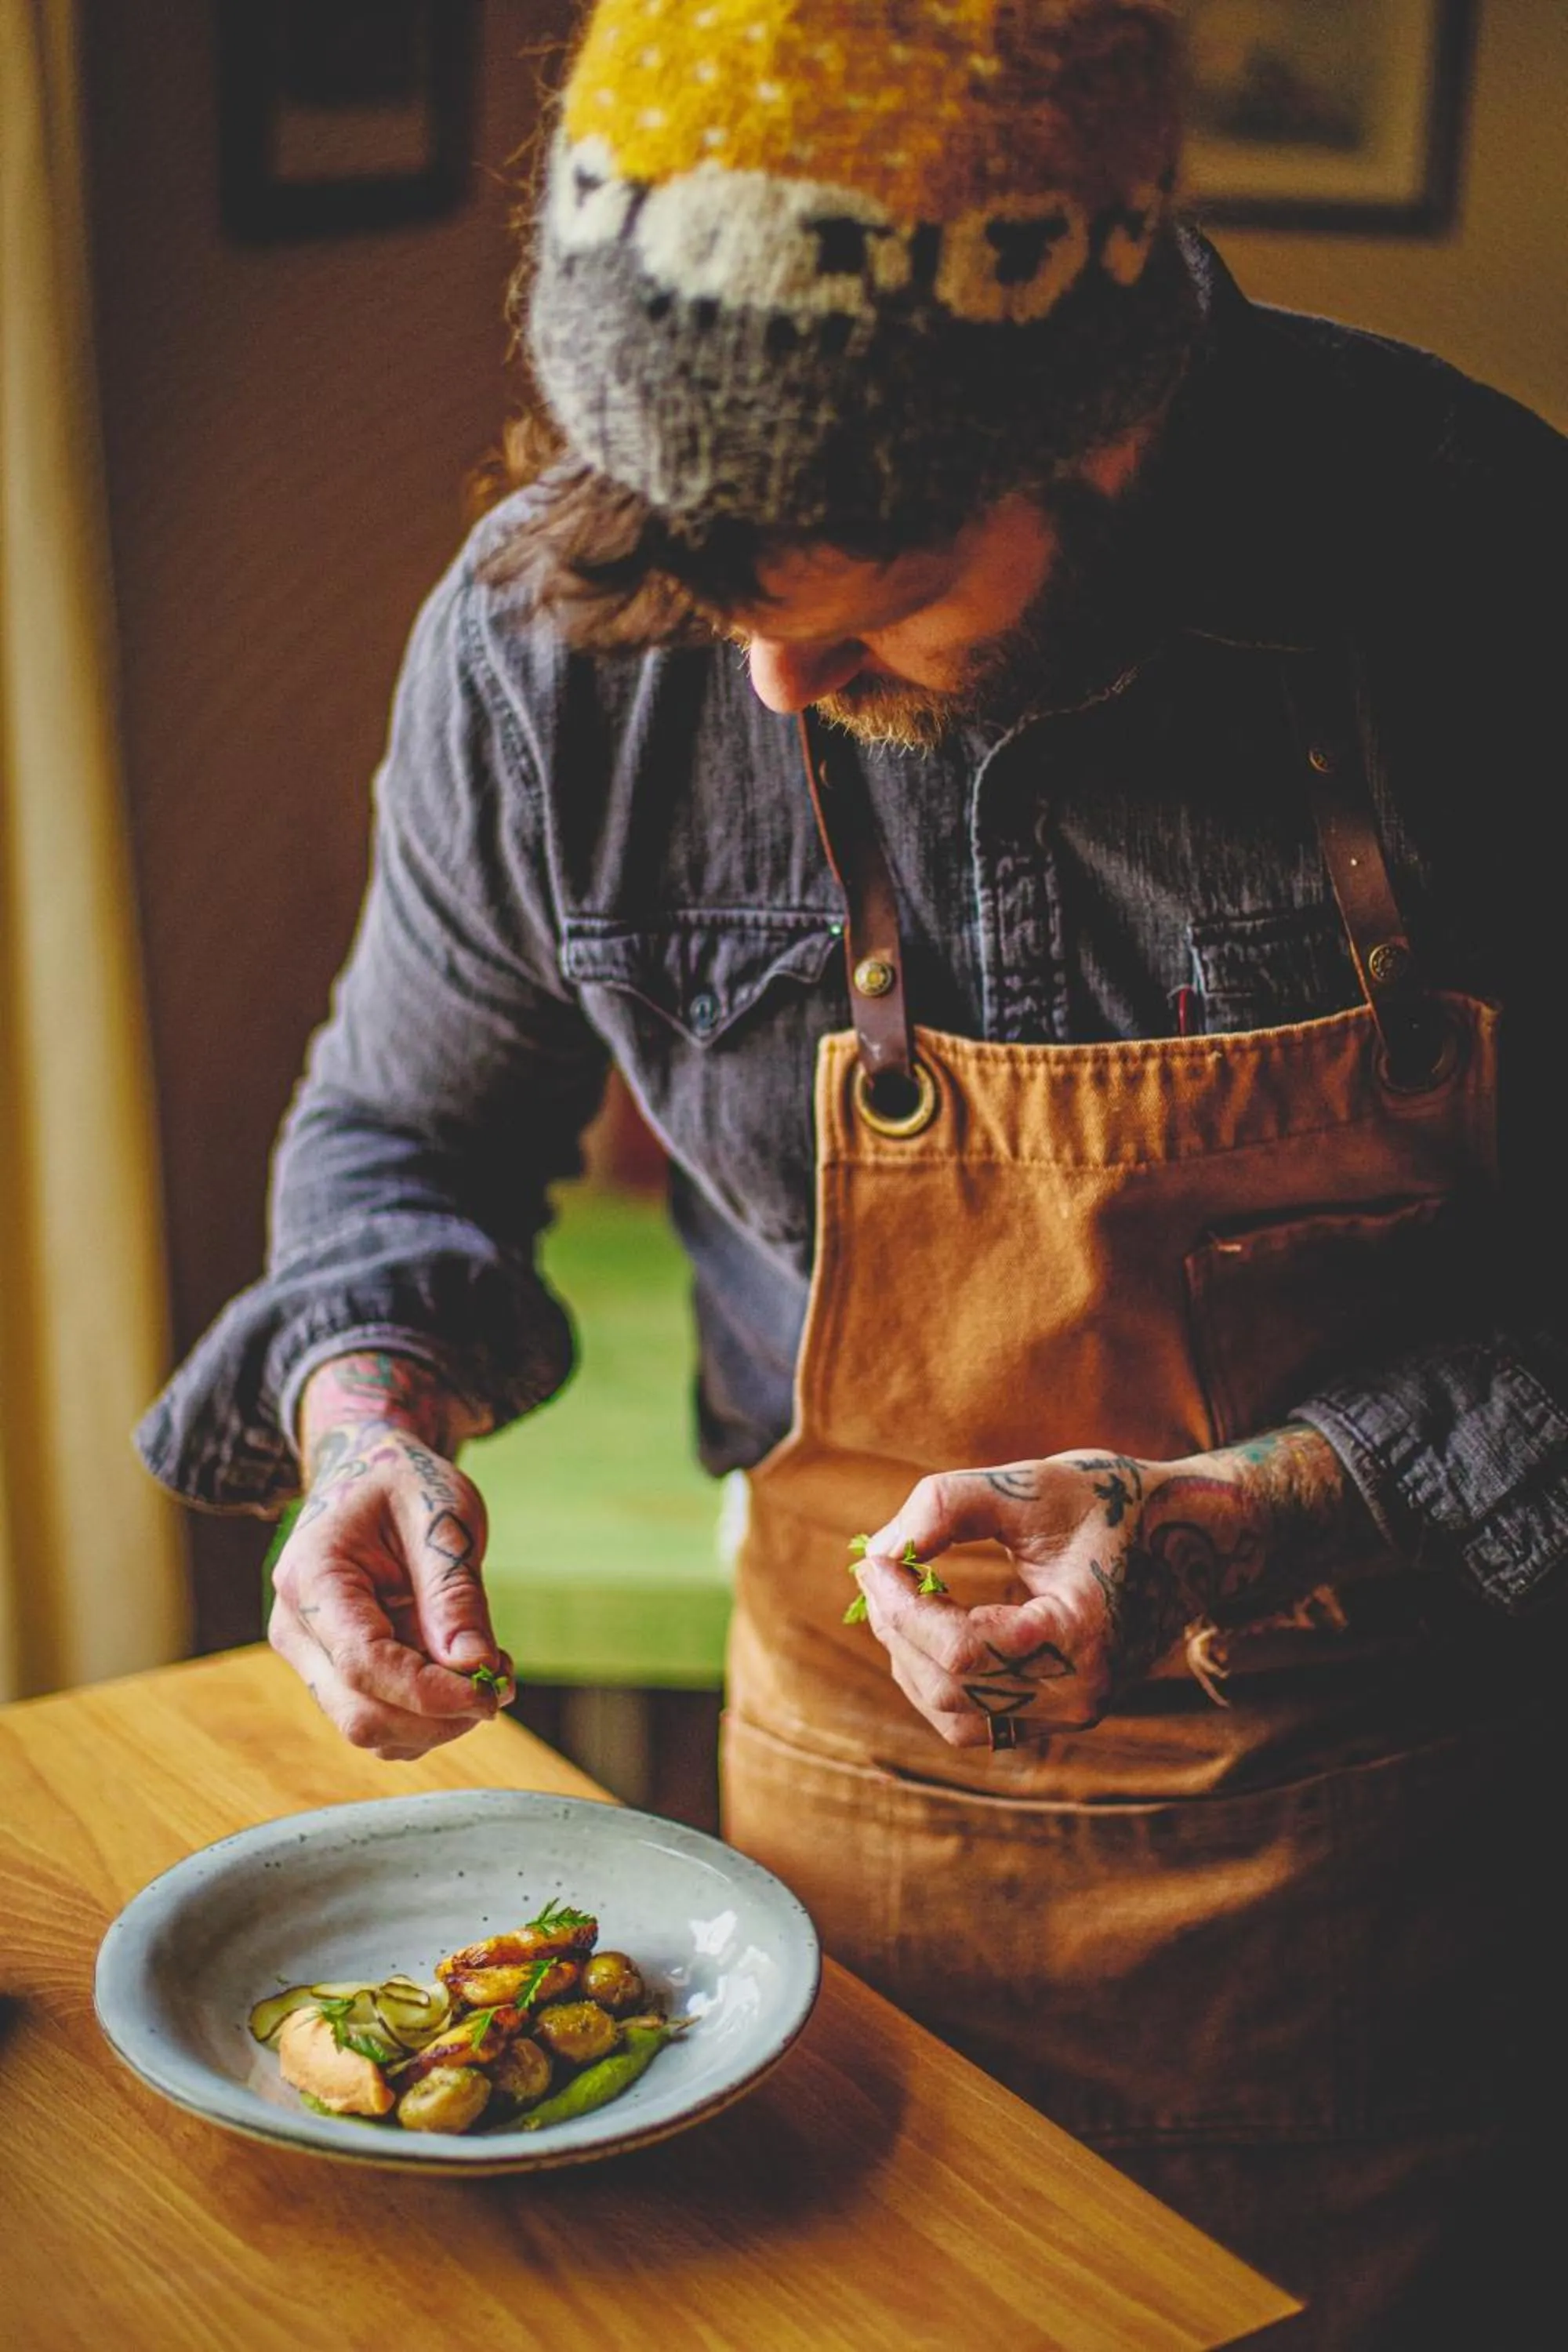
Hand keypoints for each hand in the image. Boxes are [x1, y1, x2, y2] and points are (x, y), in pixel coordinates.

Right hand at [267, 1353, 510, 1759]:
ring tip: (487, 1665)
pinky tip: (463, 1672)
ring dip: (439, 1721)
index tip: (491, 1693)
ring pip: (371, 1731)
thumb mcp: (442, 1515)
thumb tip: (474, 1666)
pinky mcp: (335, 1675)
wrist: (369, 1473)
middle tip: (501, 1683)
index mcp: (312, 1577)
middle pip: (361, 1715)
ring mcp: (310, 1657)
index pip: (363, 1663)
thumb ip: (455, 1592)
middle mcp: (297, 1628)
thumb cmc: (405, 1484)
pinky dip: (430, 1717)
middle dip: (439, 1717)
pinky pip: (382, 1723)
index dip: (430, 1693)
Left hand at [851, 1425, 1383, 1747]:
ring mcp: (1073, 1712)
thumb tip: (877, 1552)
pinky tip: (930, 1623)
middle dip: (898, 1629)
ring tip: (901, 1595)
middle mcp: (1079, 1695)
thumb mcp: (1032, 1484)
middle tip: (880, 1570)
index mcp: (1081, 1640)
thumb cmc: (1116, 1502)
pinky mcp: (1061, 1711)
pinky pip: (979, 1720)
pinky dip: (939, 1677)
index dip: (902, 1607)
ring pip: (956, 1718)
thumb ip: (948, 1506)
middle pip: (951, 1690)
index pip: (962, 1652)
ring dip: (911, 1659)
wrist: (1191, 1537)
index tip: (873, 1559)